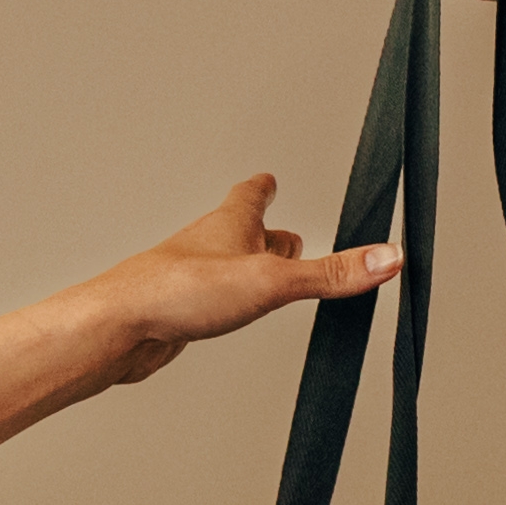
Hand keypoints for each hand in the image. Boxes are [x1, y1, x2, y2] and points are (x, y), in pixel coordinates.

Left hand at [56, 174, 392, 393]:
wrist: (118, 327)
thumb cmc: (179, 291)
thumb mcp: (271, 280)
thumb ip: (330, 273)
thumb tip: (386, 257)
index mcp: (231, 224)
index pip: (253, 195)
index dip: (265, 186)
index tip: (270, 177)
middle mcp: (210, 245)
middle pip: (246, 232)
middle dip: (269, 234)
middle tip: (288, 237)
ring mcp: (192, 278)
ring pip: (228, 268)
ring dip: (250, 271)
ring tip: (268, 280)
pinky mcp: (180, 310)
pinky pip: (212, 300)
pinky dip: (229, 303)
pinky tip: (230, 317)